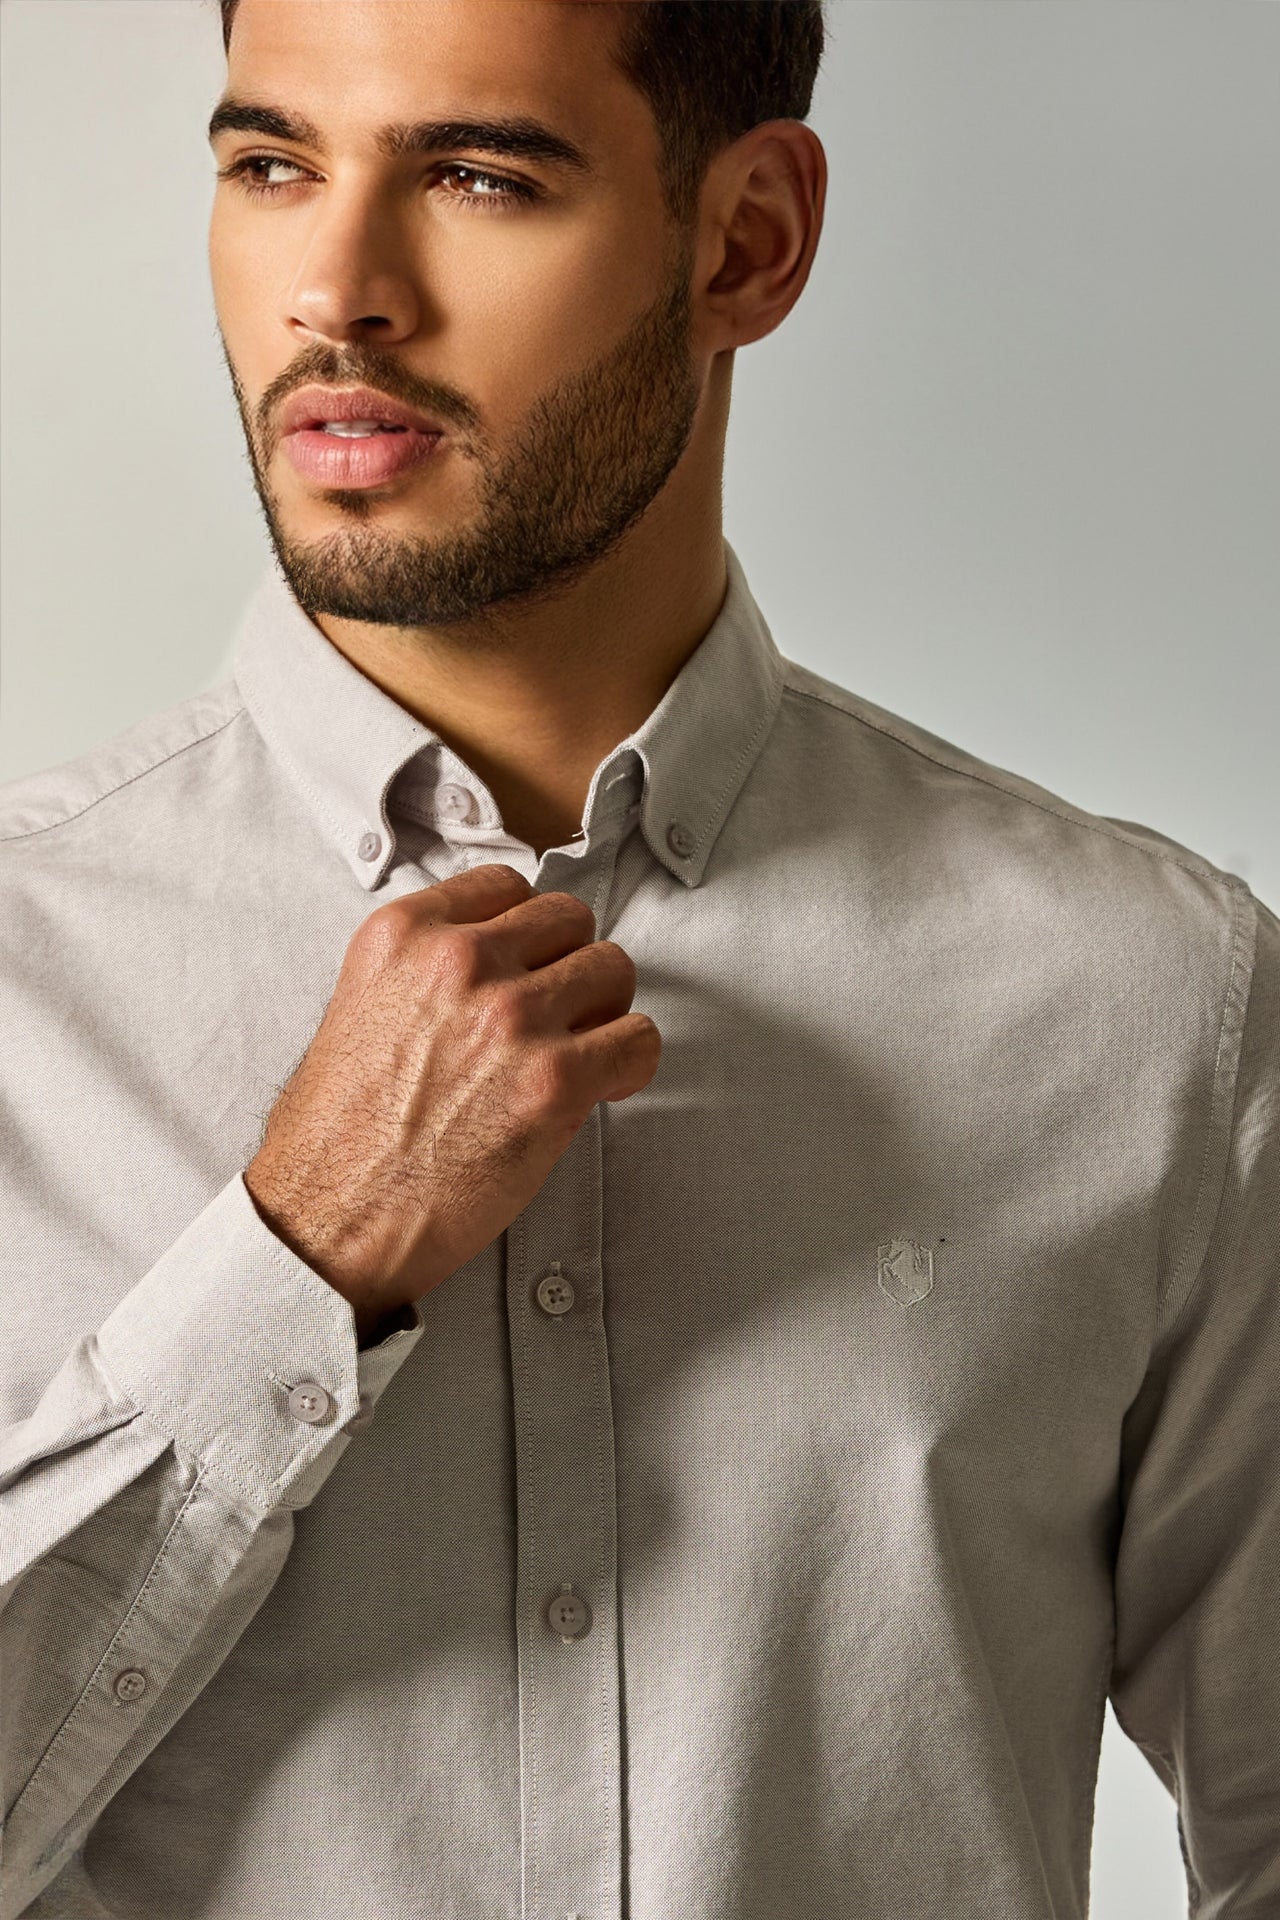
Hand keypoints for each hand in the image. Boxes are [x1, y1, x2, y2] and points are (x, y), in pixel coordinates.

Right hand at [244, 862, 659, 1328]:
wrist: (330, 1220)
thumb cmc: (337, 1136)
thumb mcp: (358, 1009)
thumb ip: (424, 970)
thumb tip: (495, 961)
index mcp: (403, 936)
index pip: (506, 886)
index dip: (526, 932)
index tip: (528, 965)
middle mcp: (458, 962)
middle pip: (568, 919)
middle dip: (569, 966)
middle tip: (557, 1016)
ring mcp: (510, 1017)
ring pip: (613, 969)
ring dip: (603, 1012)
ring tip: (576, 1054)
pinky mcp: (554, 1081)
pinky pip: (639, 1039)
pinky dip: (630, 1064)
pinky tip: (600, 1089)